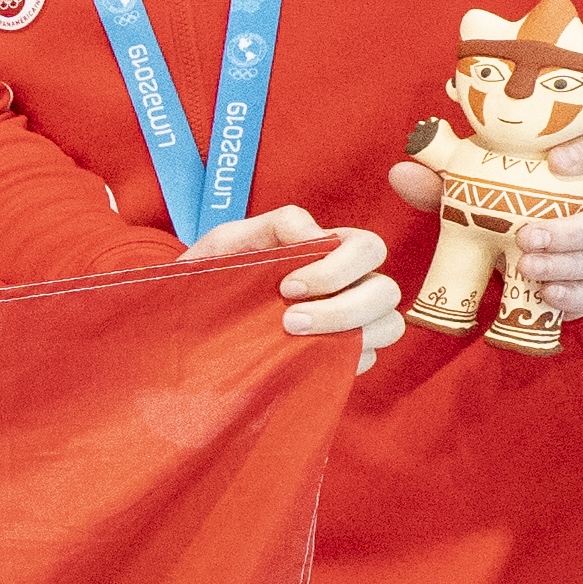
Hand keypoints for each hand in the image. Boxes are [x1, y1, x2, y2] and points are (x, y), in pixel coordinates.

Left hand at [187, 203, 407, 350]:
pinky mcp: (344, 354)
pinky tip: (307, 358)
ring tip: (299, 340)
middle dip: (343, 308)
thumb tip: (315, 235)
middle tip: (291, 321)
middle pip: (386, 292)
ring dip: (351, 333)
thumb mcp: (232, 240)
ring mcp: (352, 321)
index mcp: (332, 249)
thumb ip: (276, 224)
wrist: (193, 320)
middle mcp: (352, 284)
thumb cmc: (217, 272)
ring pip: (389, 326)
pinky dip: (346, 359)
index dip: (338, 268)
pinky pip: (368, 358)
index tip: (288, 286)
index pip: (368, 249)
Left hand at [379, 131, 582, 327]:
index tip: (556, 161)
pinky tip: (548, 296)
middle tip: (529, 235)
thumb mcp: (479, 180)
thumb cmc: (511, 192)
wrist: (523, 240)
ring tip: (526, 268)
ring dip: (569, 264)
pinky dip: (575, 296)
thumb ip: (445, 175)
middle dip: (579, 228)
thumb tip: (402, 171)